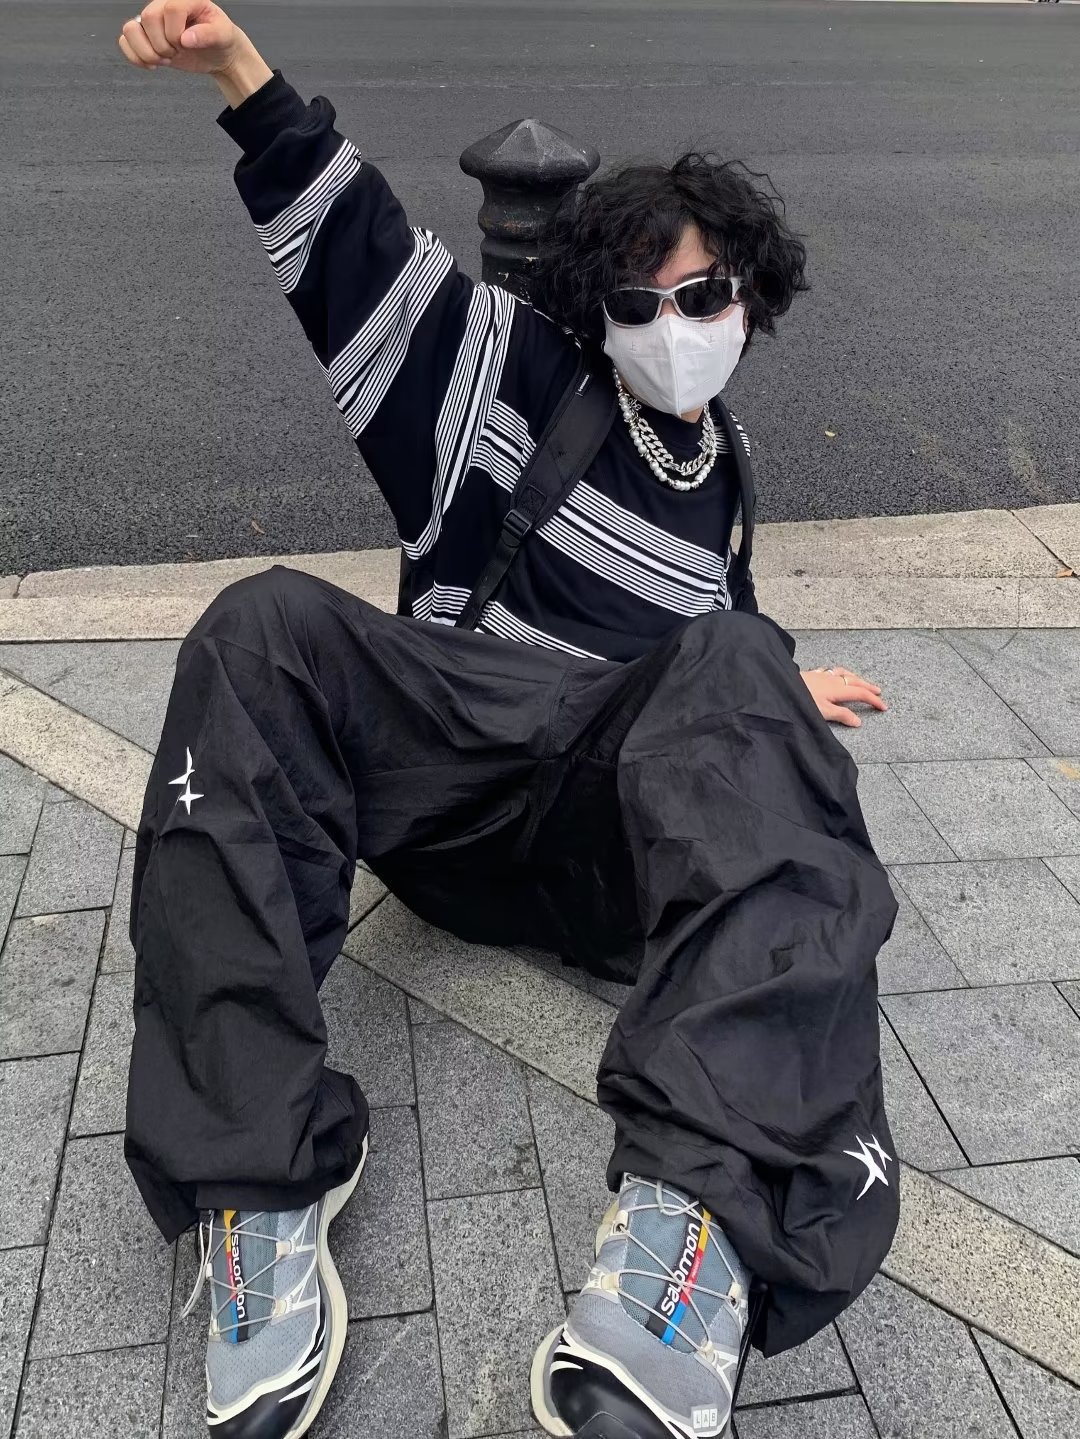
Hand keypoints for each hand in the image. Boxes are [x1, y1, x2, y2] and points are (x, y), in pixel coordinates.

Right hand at [118, 1, 241, 74]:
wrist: (218, 53)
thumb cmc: (221, 39)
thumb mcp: (223, 35)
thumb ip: (208, 35)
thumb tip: (186, 39)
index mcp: (185, 0)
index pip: (170, 9)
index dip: (176, 32)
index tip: (187, 44)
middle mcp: (164, 6)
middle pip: (148, 18)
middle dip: (163, 44)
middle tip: (177, 52)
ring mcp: (152, 22)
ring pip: (130, 29)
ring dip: (147, 52)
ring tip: (164, 59)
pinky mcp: (145, 36)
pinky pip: (124, 41)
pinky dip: (135, 57)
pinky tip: (151, 64)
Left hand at [800, 666, 886, 727]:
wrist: (780, 688)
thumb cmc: (800, 700)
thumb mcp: (823, 712)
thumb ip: (841, 715)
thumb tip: (858, 721)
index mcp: (837, 689)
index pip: (861, 693)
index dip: (873, 700)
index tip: (884, 707)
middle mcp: (832, 679)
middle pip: (855, 681)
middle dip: (868, 686)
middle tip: (878, 692)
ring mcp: (821, 675)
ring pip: (843, 673)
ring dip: (854, 677)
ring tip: (860, 680)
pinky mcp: (811, 675)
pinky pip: (829, 671)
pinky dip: (837, 673)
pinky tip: (833, 674)